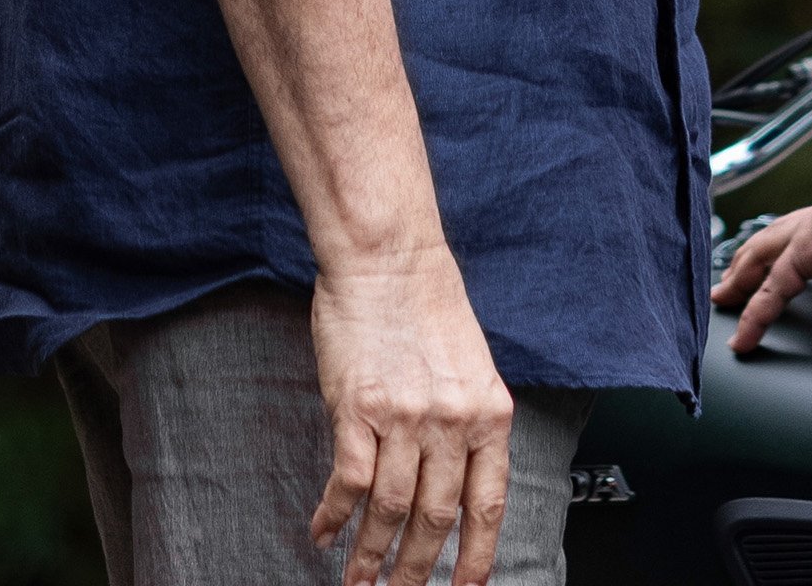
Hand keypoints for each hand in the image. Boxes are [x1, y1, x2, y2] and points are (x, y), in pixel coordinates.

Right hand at [307, 247, 518, 585]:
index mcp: (490, 414)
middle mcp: (453, 422)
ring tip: (357, 582)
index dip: (477, 556)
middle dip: (417, 570)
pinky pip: (349, 482)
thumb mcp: (470, 367)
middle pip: (436, 518)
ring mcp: (406, 417)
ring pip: (391, 510)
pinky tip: (321, 533)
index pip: (487, 504)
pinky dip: (333, 515)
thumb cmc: (427, 304)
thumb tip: (454, 480)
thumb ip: (467, 422)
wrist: (389, 257)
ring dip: (371, 555)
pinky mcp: (358, 409)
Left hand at [709, 182, 811, 352]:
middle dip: (748, 260)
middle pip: (774, 239)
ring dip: (739, 278)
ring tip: (719, 301)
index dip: (790, 251)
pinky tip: (743, 338)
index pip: (811, 236)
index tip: (778, 266)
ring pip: (762, 255)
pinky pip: (773, 288)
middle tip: (727, 281)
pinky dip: (755, 313)